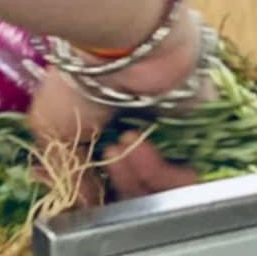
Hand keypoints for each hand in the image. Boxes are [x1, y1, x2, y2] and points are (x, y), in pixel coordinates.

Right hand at [25, 9, 208, 202]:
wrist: (122, 47)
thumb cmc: (79, 81)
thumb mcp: (52, 129)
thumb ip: (68, 175)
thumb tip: (85, 207)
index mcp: (108, 136)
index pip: (110, 187)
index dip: (98, 197)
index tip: (85, 195)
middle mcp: (142, 141)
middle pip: (136, 195)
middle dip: (118, 186)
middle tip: (106, 160)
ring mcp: (173, 142)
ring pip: (160, 193)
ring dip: (136, 178)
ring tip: (122, 148)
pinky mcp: (204, 143)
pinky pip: (188, 181)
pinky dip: (161, 173)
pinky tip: (140, 146)